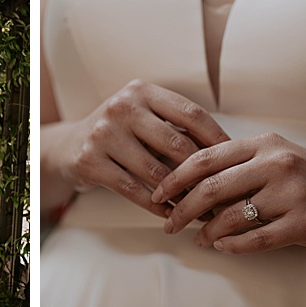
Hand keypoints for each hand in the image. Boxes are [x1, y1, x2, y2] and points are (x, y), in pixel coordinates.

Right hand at [46, 80, 229, 217]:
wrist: (69, 146)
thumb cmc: (123, 133)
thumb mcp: (146, 118)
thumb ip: (178, 127)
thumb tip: (230, 150)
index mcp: (143, 91)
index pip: (191, 113)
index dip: (217, 138)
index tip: (237, 160)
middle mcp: (122, 107)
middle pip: (177, 144)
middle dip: (203, 173)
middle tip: (224, 193)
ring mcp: (104, 134)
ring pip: (156, 172)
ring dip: (183, 196)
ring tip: (203, 211)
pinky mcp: (90, 161)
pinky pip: (134, 190)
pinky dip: (157, 206)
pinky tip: (172, 215)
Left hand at [152, 133, 305, 253]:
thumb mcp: (276, 157)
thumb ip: (238, 164)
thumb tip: (186, 182)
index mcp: (264, 144)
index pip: (206, 158)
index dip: (175, 178)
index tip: (158, 195)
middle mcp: (277, 164)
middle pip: (212, 188)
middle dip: (182, 209)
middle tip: (168, 224)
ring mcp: (292, 193)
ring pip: (231, 217)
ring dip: (207, 232)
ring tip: (199, 239)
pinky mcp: (304, 222)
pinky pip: (257, 239)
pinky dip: (233, 246)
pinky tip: (222, 247)